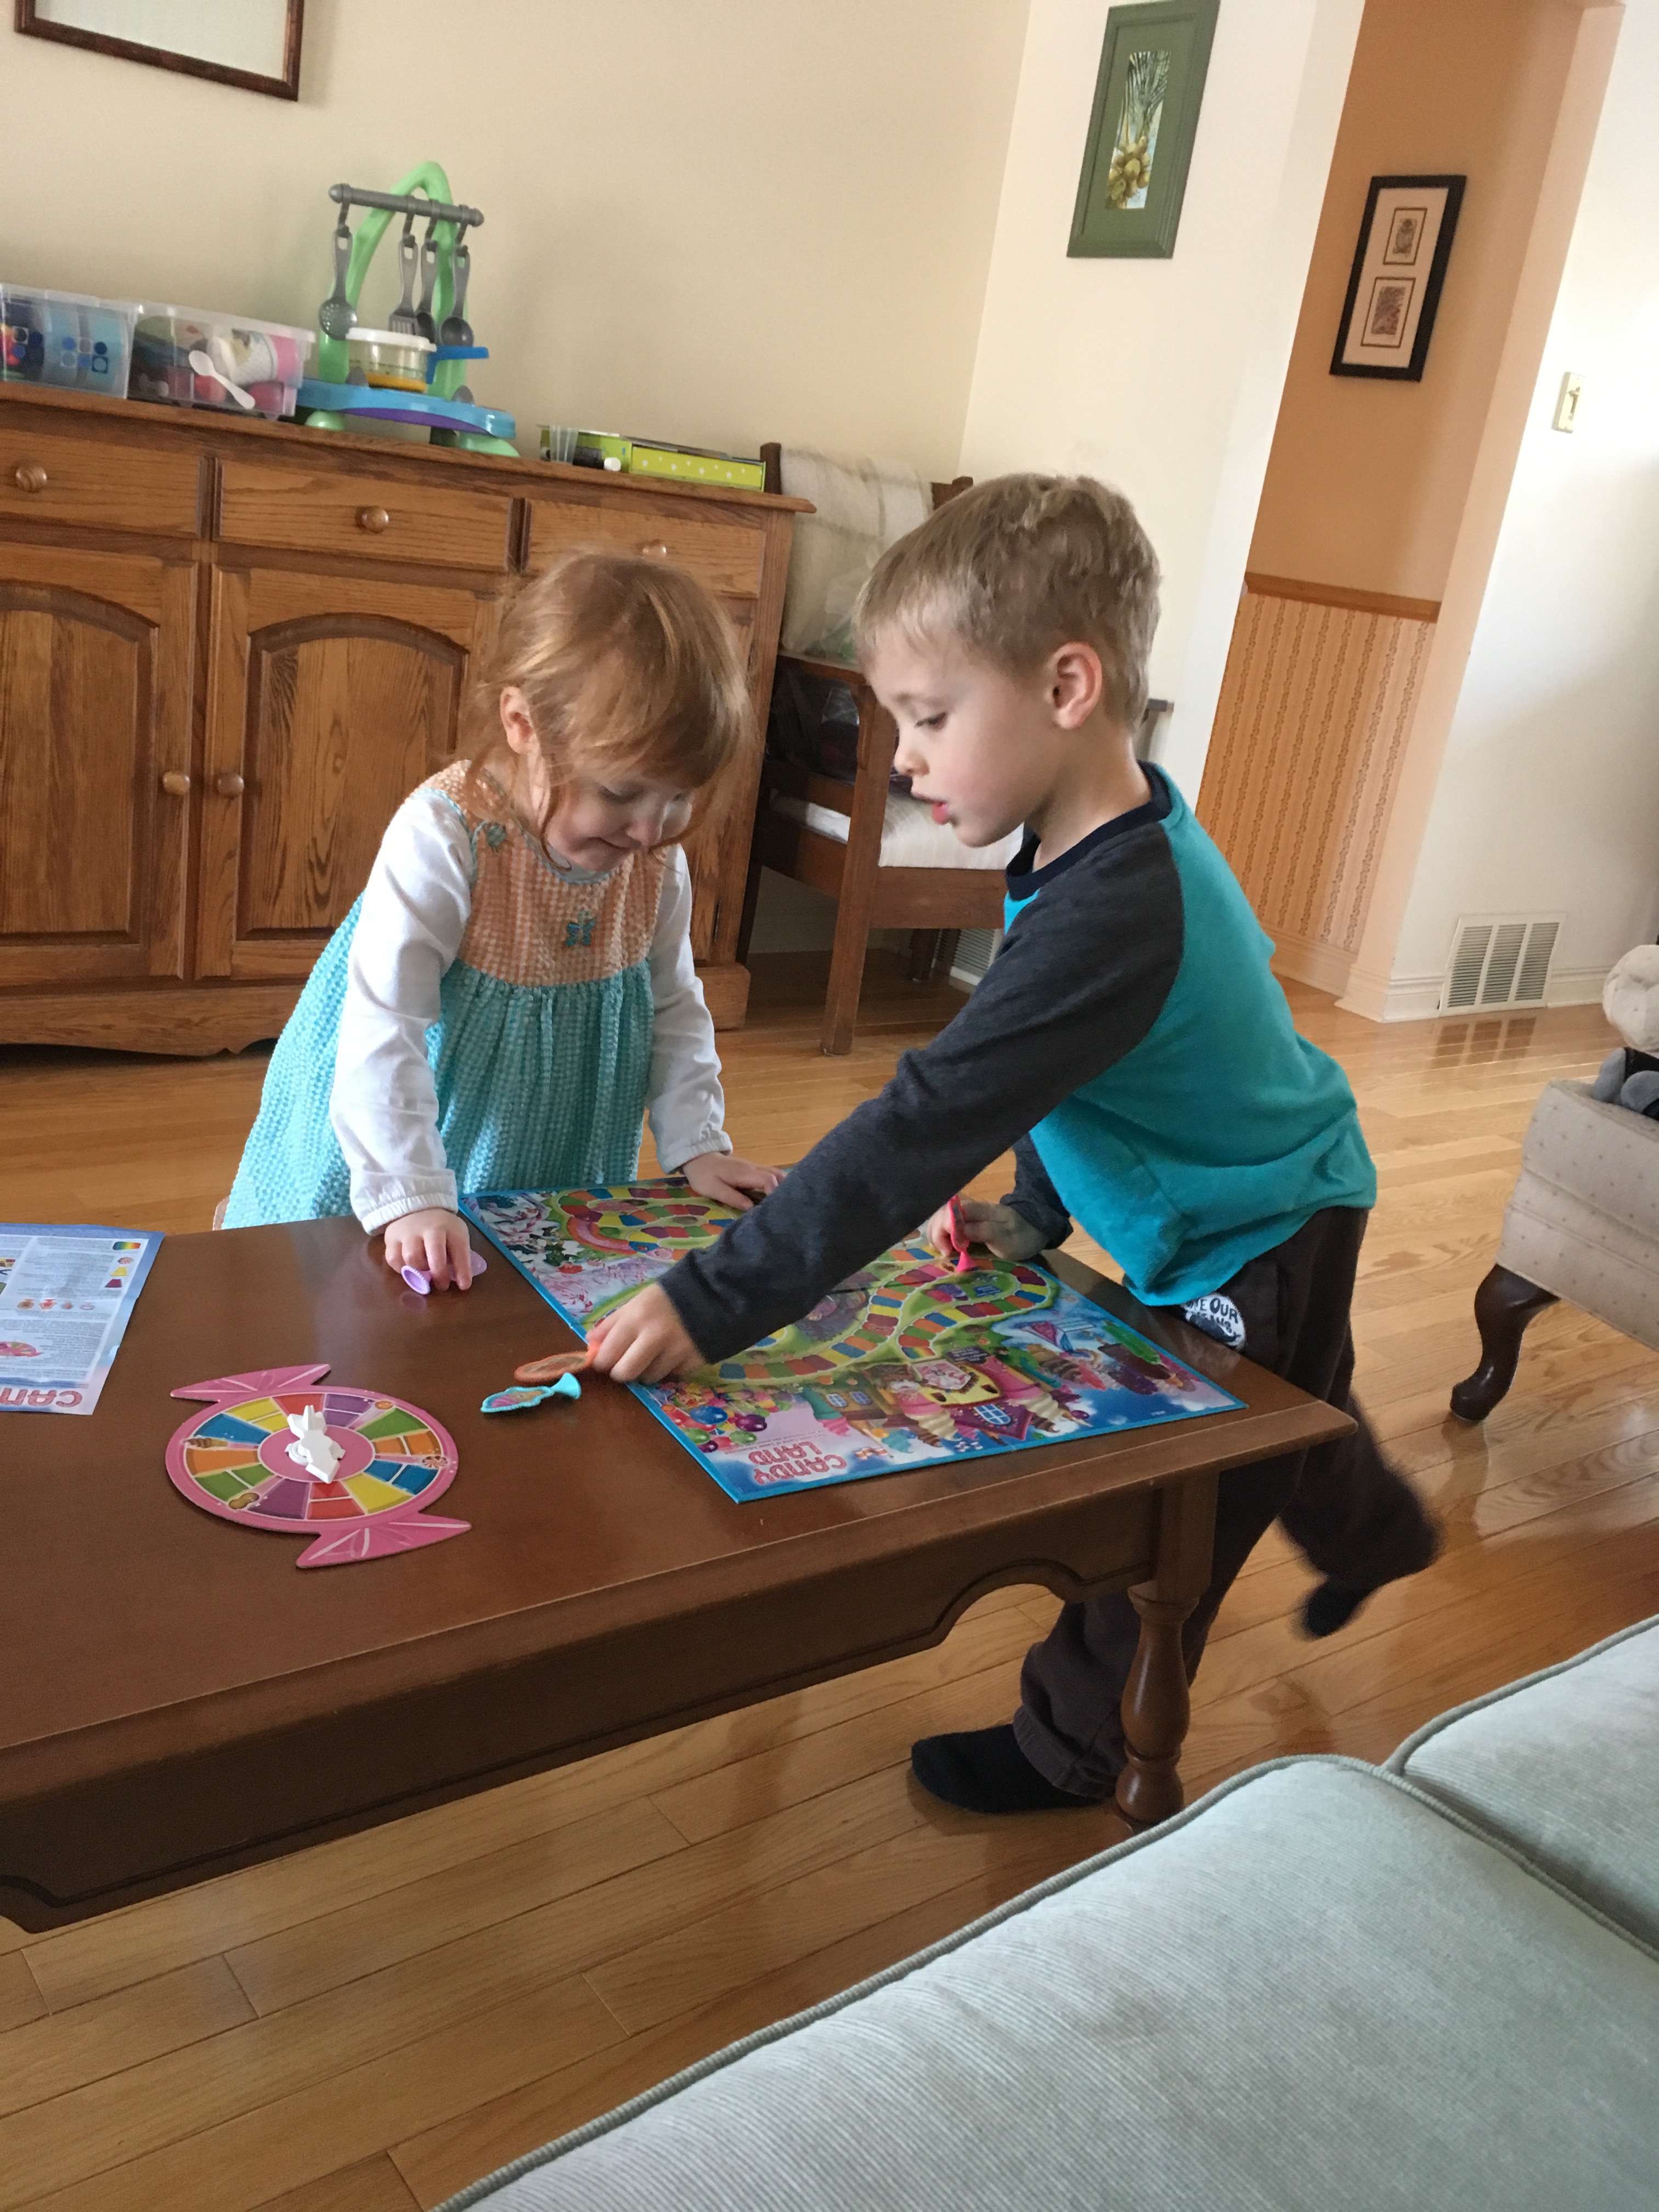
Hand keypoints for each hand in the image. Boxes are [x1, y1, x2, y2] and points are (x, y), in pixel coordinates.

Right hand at [384, 1207, 475, 1288]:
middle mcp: (428, 1228)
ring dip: (419, 1272)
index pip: (459, 1250)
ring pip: (411, 1259)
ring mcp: (408, 1232)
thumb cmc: (440, 1227)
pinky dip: (401, 1269)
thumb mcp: (455, 1233)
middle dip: (439, 1275)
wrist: (415, 1209)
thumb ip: (457, 1254)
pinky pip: (394, 1259)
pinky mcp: (391, 1238)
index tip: (464, 1286)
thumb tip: (459, 1280)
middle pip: (433, 1256)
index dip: (462, 1270)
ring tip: (424, 1271)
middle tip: (442, 1285)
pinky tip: (409, 1267)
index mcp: (449, 1227)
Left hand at [586, 1283, 703, 1382]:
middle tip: (626, 1363)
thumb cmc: (666, 1298)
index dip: (603, 1362)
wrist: (711, 1294)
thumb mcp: (636, 1302)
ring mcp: (676, 1351)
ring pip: (649, 1378)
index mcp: (636, 1318)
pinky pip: (672, 1375)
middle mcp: (654, 1337)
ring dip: (647, 1370)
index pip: (608, 1354)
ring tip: (654, 1355)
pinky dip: (669, 1369)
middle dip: (622, 1371)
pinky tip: (673, 1353)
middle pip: (626, 1373)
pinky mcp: (693, 1362)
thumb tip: (590, 1342)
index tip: (605, 1360)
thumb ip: (612, 1323)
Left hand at [681, 1151, 784, 1210]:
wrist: (699, 1157)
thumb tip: (751, 1208)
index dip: (774, 1193)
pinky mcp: (752, 1170)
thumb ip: (732, 1197)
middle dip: (784, 1190)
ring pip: (776, 1174)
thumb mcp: (713, 1189)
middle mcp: (754, 1168)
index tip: (774, 1207)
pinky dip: (776, 1185)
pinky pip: (770, 1176)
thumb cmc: (704, 1175)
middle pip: (778, 1175)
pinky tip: (773, 1198)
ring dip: (782, 1187)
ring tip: (780, 1204)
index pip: (768, 1180)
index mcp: (745, 1173)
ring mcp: (754, 1168)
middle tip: (783, 1207)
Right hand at [923, 1197, 1047, 1263]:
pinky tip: (944, 1245)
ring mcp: (967, 1213)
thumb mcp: (1007, 1239)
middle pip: (941, 1213)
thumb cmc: (1021, 1237)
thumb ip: (984, 1232)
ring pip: (940, 1216)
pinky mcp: (967, 1219)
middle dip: (936, 1233)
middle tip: (944, 1253)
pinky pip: (946, 1222)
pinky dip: (940, 1233)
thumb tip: (959, 1231)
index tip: (949, 1251)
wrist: (1035, 1228)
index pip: (950, 1213)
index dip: (944, 1231)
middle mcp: (969, 1208)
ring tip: (942, 1250)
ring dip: (936, 1233)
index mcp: (979, 1210)